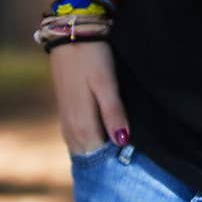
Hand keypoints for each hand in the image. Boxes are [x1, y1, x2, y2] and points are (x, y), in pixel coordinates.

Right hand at [48, 39, 130, 155]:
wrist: (68, 34)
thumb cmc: (91, 57)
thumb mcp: (106, 83)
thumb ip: (113, 113)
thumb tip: (122, 142)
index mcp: (82, 125)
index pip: (100, 159)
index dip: (117, 164)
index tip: (134, 167)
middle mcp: (71, 129)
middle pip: (91, 158)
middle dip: (108, 163)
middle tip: (131, 165)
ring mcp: (67, 121)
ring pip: (84, 149)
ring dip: (100, 154)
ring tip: (122, 156)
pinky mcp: (67, 112)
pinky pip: (80, 138)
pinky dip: (93, 143)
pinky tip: (107, 140)